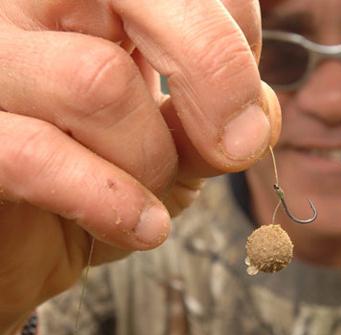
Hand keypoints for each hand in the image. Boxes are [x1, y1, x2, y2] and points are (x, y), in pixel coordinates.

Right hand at [0, 0, 280, 334]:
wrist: (26, 247)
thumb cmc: (100, 183)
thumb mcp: (178, 147)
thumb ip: (218, 118)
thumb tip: (256, 114)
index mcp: (92, 4)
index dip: (237, 38)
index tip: (242, 105)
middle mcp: (34, 13)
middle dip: (215, 68)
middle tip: (238, 141)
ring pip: (97, 81)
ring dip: (152, 159)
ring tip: (149, 199)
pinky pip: (35, 155)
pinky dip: (112, 202)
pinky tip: (141, 226)